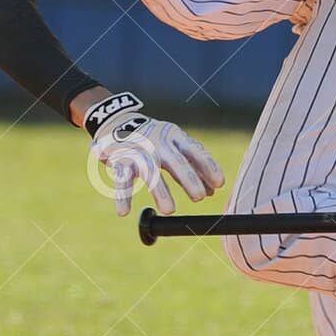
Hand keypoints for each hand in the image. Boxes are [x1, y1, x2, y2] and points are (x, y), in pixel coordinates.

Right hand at [85, 91, 223, 217]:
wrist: (116, 123)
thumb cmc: (155, 141)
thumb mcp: (174, 148)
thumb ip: (193, 167)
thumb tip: (213, 191)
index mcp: (174, 136)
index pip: (194, 150)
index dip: (208, 166)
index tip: (219, 183)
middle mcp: (157, 141)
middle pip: (175, 161)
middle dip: (188, 179)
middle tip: (199, 197)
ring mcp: (138, 150)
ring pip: (150, 172)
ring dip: (160, 191)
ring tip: (169, 211)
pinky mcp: (120, 160)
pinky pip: (121, 180)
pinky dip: (122, 196)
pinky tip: (124, 212)